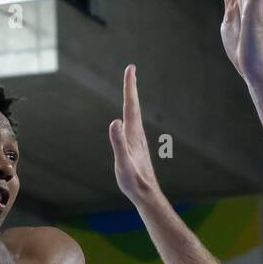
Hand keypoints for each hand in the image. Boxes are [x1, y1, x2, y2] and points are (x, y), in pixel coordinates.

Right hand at [108, 64, 161, 202]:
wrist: (147, 195)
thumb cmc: (133, 181)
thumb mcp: (123, 163)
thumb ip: (118, 143)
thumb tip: (115, 121)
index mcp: (133, 134)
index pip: (130, 106)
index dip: (130, 87)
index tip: (130, 68)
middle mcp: (137, 134)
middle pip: (133, 106)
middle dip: (131, 87)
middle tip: (130, 69)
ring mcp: (138, 140)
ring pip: (134, 115)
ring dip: (132, 100)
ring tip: (130, 88)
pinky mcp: (136, 147)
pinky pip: (133, 125)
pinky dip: (130, 114)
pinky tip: (129, 117)